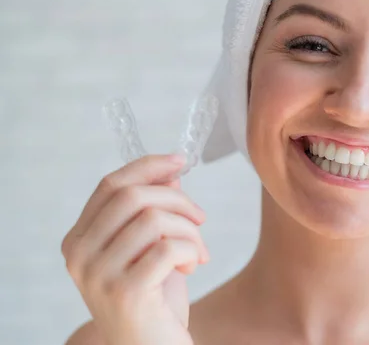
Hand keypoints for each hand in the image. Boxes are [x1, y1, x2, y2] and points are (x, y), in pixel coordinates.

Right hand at [62, 154, 208, 344]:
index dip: (148, 167)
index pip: (110, 185)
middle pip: (132, 195)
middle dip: (178, 200)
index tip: (179, 161)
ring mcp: (98, 274)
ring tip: (197, 252)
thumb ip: (154, 209)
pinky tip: (192, 266)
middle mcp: (79, 255)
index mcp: (79, 239)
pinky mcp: (125, 292)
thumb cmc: (153, 298)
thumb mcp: (152, 246)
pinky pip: (169, 247)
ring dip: (189, 231)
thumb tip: (170, 172)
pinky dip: (191, 250)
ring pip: (154, 219)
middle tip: (200, 219)